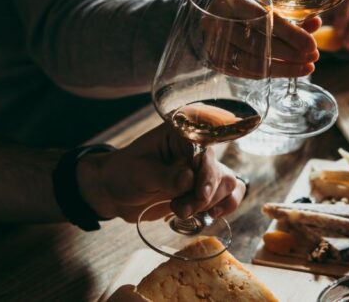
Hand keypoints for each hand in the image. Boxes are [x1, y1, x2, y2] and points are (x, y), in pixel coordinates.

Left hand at [77, 124, 245, 222]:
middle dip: (203, 196)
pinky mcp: (206, 186)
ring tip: (179, 210)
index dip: (207, 175)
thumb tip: (189, 178)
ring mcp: (204, 168)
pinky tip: (208, 214)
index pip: (206, 152)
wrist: (116, 191)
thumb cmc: (123, 174)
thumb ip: (165, 176)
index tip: (200, 194)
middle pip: (221, 172)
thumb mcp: (139, 173)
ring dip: (208, 205)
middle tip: (179, 208)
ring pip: (228, 186)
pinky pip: (231, 194)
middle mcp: (198, 148)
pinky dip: (225, 206)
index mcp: (182, 135)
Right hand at [201, 0, 319, 77]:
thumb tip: (315, 22)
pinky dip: (271, 73)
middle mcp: (217, 20)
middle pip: (257, 43)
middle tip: (313, 57)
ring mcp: (214, 42)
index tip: (311, 44)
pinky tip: (290, 70)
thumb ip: (292, 5)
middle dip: (290, 53)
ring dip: (284, 68)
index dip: (289, 33)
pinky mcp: (216, 60)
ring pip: (252, 62)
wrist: (213, 9)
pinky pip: (247, 72)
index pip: (262, 17)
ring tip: (307, 67)